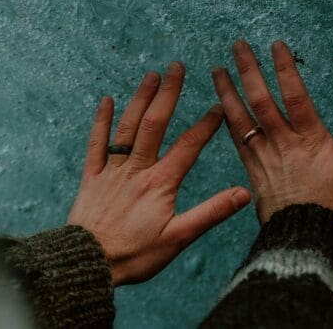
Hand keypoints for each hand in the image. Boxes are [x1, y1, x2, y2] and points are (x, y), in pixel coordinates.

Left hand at [68, 61, 250, 285]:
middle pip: (155, 123)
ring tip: (152, 74)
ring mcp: (112, 171)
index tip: (219, 105)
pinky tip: (106, 100)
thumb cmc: (135, 256)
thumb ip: (211, 212)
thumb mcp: (179, 238)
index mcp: (161, 183)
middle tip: (177, 67)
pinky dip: (101, 121)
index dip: (207, 124)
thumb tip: (244, 193)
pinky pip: (96, 143)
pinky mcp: (92, 178)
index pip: (189, 145)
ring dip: (140, 98)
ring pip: (128, 127)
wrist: (88, 264)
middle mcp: (137, 170)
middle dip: (168, 93)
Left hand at [211, 40, 332, 232]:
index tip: (275, 45)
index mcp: (311, 141)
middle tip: (238, 45)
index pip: (295, 96)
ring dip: (228, 92)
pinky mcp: (252, 172)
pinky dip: (227, 120)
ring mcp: (264, 158)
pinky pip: (236, 141)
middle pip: (261, 100)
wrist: (305, 244)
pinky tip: (220, 107)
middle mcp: (283, 144)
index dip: (284, 68)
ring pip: (241, 119)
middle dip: (248, 70)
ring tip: (217, 69)